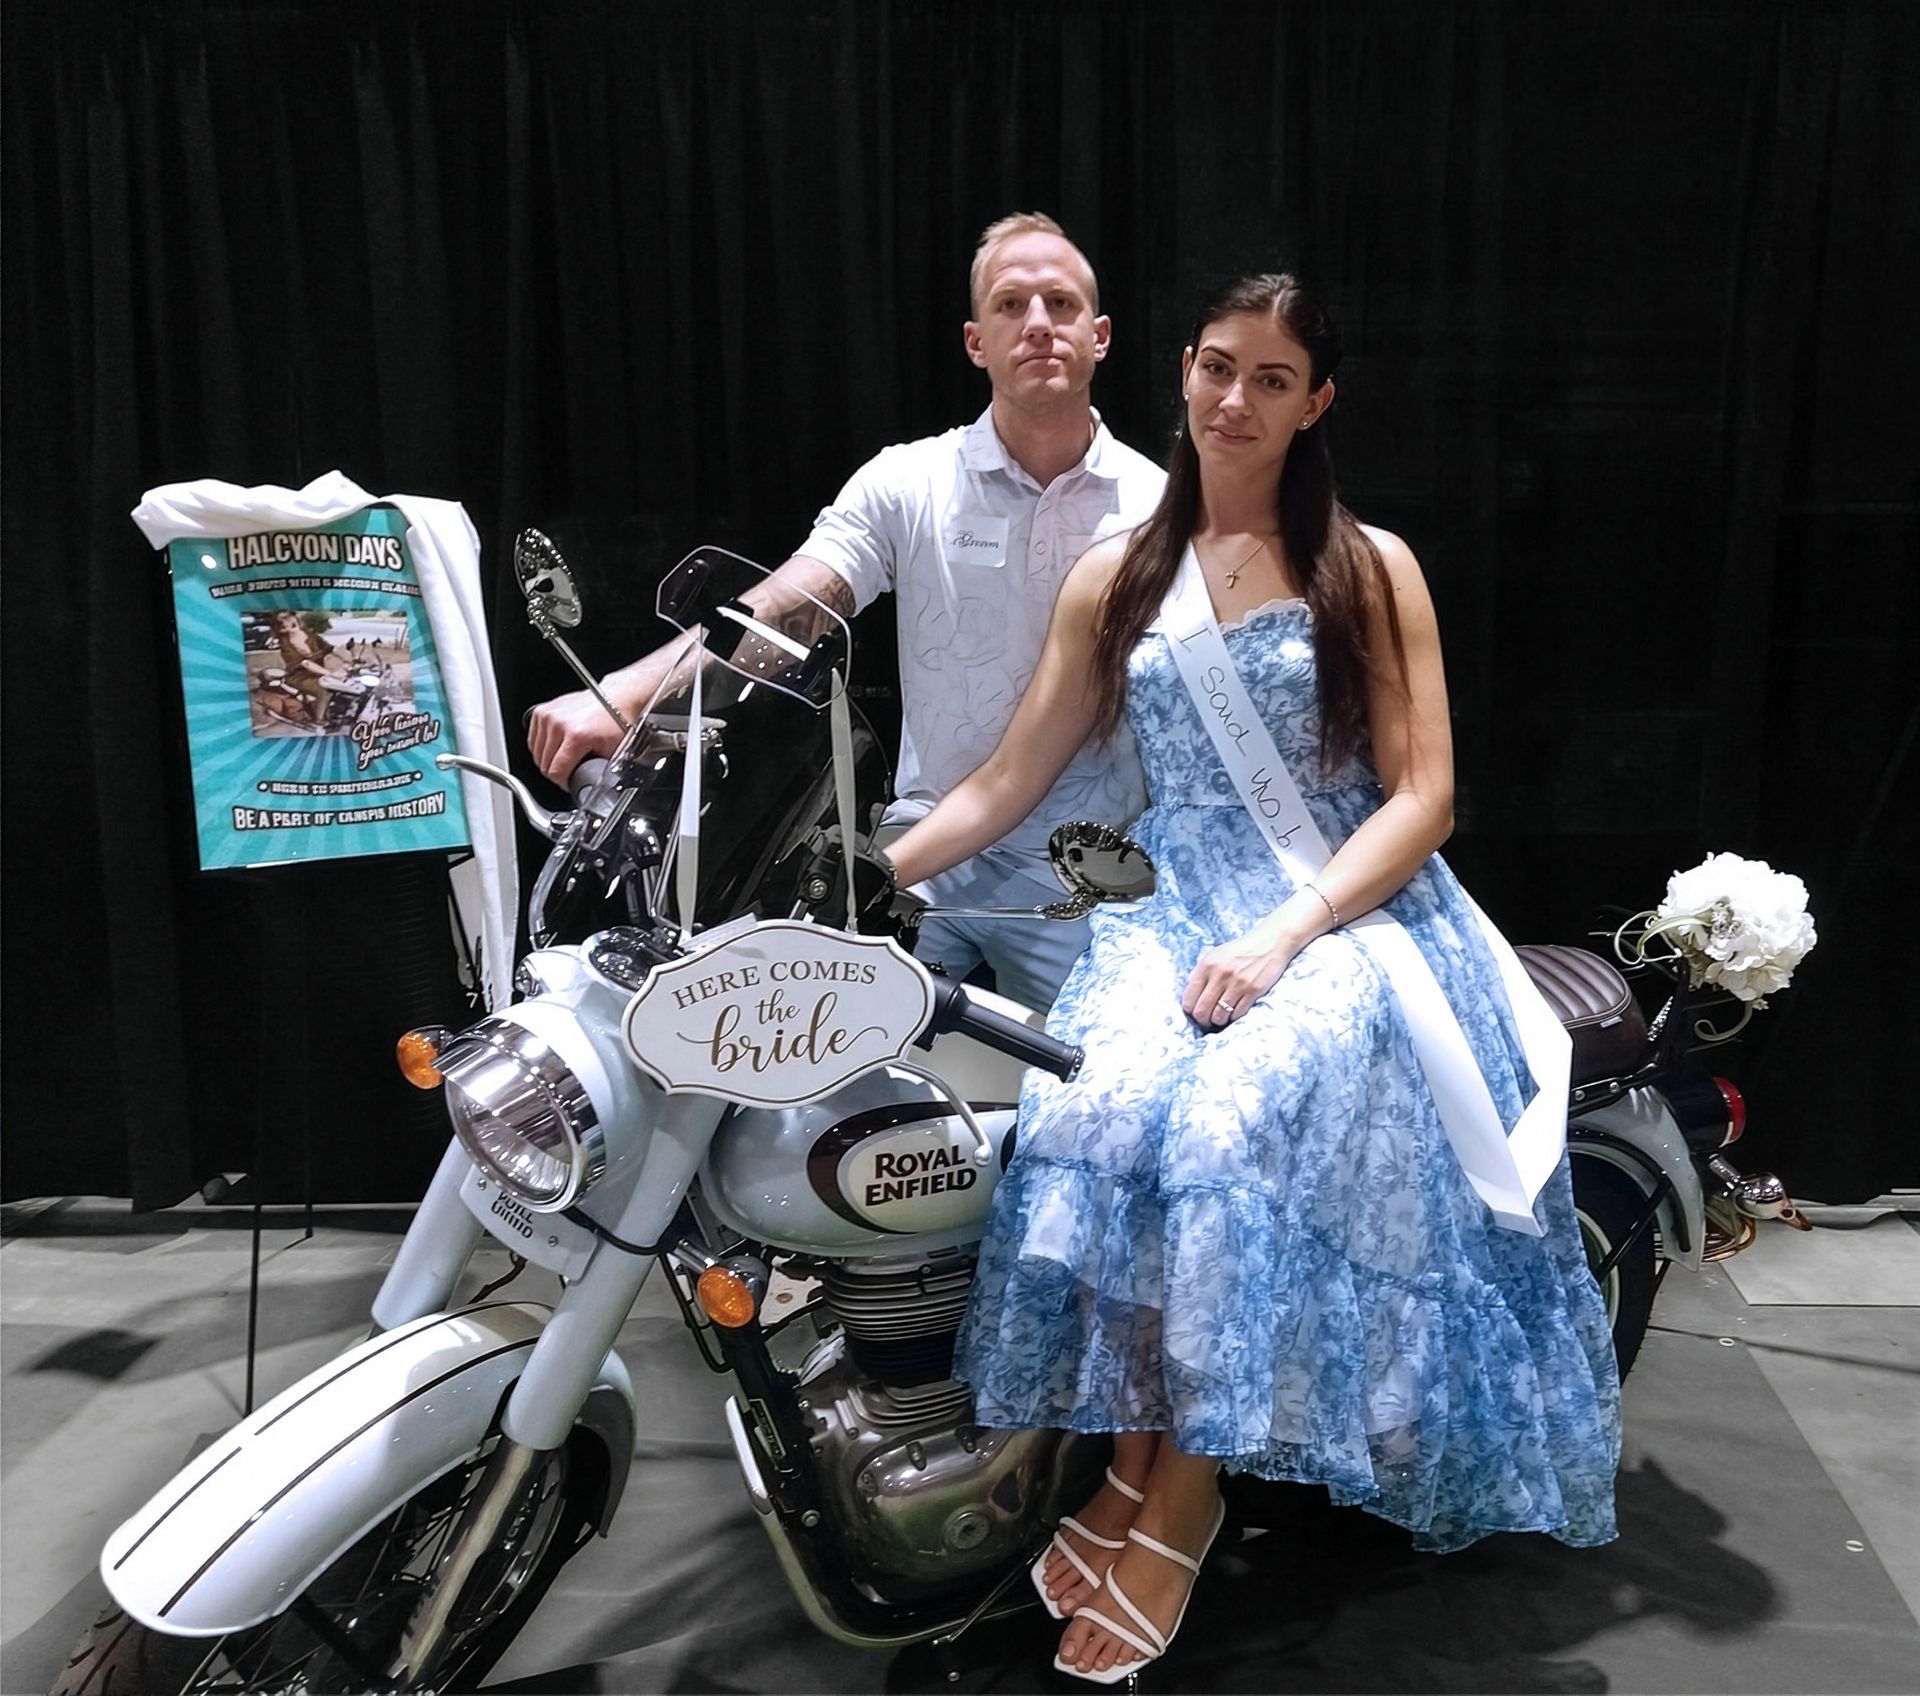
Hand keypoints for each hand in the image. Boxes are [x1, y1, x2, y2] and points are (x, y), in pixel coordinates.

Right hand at [527, 688, 627, 784]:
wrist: (616, 697)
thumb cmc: (616, 721)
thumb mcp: (612, 753)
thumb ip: (596, 772)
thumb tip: (590, 788)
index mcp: (576, 735)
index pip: (555, 771)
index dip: (563, 782)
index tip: (570, 782)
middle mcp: (559, 723)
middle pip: (544, 763)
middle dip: (557, 772)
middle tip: (570, 769)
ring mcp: (548, 715)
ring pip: (536, 753)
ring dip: (548, 759)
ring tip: (565, 757)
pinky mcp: (541, 711)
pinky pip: (533, 739)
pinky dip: (541, 746)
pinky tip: (556, 746)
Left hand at [1181, 912, 1303, 1028]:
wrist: (1270, 942)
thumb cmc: (1240, 950)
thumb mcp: (1216, 956)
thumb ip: (1202, 974)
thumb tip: (1191, 998)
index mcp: (1206, 965)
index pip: (1188, 998)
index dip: (1190, 1010)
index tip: (1195, 1012)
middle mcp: (1220, 974)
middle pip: (1201, 1011)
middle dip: (1202, 1020)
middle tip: (1207, 1021)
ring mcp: (1237, 983)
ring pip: (1219, 1016)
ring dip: (1218, 1021)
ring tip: (1221, 1017)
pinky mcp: (1254, 990)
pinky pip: (1237, 1014)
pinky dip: (1234, 1017)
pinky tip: (1234, 1011)